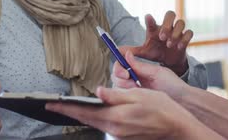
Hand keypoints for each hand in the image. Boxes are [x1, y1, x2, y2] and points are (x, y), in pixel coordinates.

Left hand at [46, 87, 204, 139]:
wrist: (177, 128)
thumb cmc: (162, 108)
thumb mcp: (140, 95)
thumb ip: (116, 94)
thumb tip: (97, 91)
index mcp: (116, 117)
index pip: (85, 112)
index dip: (66, 107)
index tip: (50, 103)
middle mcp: (115, 129)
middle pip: (86, 119)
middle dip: (69, 112)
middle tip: (52, 105)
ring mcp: (119, 135)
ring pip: (95, 123)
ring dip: (81, 115)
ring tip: (68, 107)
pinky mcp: (124, 136)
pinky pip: (104, 126)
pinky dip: (95, 118)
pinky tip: (92, 112)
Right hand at [112, 50, 188, 100]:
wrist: (182, 102)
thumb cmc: (173, 85)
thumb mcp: (157, 72)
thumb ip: (140, 65)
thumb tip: (126, 53)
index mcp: (140, 72)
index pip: (122, 66)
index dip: (119, 67)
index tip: (125, 72)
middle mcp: (134, 81)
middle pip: (116, 76)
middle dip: (120, 77)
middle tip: (131, 81)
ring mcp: (134, 93)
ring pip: (117, 88)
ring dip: (124, 87)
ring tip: (137, 89)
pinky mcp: (136, 103)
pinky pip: (123, 99)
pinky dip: (126, 96)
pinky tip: (137, 96)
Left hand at [121, 11, 192, 75]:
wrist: (169, 61)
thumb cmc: (155, 52)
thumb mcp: (144, 52)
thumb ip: (132, 50)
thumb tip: (117, 50)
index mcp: (155, 29)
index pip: (151, 21)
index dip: (150, 19)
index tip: (147, 17)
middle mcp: (167, 27)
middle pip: (170, 14)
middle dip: (167, 24)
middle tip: (162, 36)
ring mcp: (177, 31)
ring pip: (181, 23)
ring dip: (175, 33)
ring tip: (169, 44)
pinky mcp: (186, 38)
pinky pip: (189, 33)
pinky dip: (184, 39)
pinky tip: (179, 47)